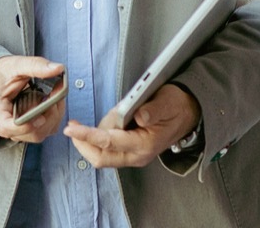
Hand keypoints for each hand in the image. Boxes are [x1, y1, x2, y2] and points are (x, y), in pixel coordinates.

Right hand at [0, 55, 66, 142]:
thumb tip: (57, 68)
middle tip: (57, 95)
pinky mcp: (30, 128)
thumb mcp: (15, 65)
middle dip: (49, 115)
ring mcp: (20, 129)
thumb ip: (35, 66)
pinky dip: (54, 116)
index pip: (9, 127)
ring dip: (54, 115)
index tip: (42, 116)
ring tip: (56, 95)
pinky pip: (46, 129)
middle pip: (31, 133)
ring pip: (42, 132)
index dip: (27, 125)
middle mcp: (7, 126)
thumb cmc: (2, 74)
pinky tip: (55, 101)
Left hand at [63, 83, 200, 167]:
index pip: (109, 143)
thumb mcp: (167, 102)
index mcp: (145, 144)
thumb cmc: (176, 106)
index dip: (88, 136)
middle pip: (100, 157)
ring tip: (109, 116)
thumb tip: (139, 116)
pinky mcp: (130, 152)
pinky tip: (108, 123)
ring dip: (92, 138)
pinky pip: (108, 150)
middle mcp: (137, 155)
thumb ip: (153, 110)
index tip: (71, 128)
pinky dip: (99, 138)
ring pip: (102, 155)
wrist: (188, 114)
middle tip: (73, 126)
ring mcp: (133, 156)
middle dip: (83, 143)